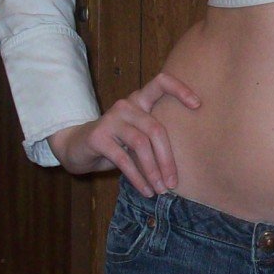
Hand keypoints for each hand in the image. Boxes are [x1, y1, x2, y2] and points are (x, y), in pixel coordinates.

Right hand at [49, 73, 200, 195]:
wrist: (75, 148)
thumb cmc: (114, 144)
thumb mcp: (136, 140)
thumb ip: (153, 143)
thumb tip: (180, 171)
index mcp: (139, 101)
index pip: (161, 82)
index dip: (180, 90)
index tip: (198, 105)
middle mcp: (126, 105)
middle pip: (156, 129)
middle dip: (167, 159)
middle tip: (173, 183)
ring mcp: (111, 119)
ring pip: (141, 144)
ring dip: (153, 171)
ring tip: (160, 190)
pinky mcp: (98, 136)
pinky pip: (124, 159)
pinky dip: (137, 178)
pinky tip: (145, 190)